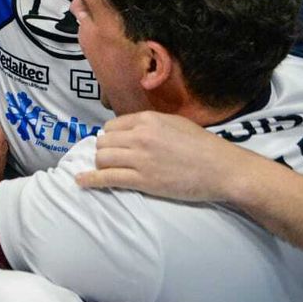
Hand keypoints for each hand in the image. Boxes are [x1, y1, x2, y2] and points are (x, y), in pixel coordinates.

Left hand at [73, 111, 254, 200]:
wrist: (221, 169)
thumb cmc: (204, 146)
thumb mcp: (176, 123)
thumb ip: (151, 124)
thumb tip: (132, 129)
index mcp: (148, 120)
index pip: (112, 126)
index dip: (111, 137)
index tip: (113, 145)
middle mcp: (140, 136)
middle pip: (104, 141)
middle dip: (105, 150)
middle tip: (112, 159)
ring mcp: (139, 159)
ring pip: (102, 157)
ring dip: (100, 164)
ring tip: (105, 169)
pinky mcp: (142, 180)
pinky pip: (107, 178)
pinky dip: (90, 180)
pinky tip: (81, 181)